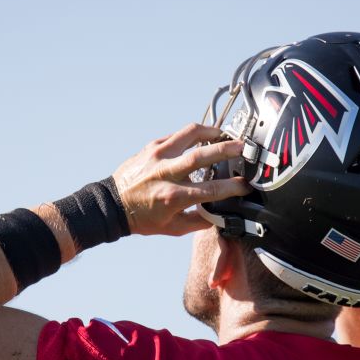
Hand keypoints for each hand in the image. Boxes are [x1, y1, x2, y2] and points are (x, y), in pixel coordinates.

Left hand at [111, 123, 250, 235]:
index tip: (245, 185)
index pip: (210, 189)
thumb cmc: (143, 218)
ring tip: (224, 135)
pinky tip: (202, 140)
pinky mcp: (152, 147)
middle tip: (243, 147)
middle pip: (203, 155)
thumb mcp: (174, 228)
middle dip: (227, 149)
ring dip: (211, 131)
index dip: (232, 187)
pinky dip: (193, 136)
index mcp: (173, 196)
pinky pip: (177, 136)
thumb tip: (223, 215)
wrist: (114, 205)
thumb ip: (200, 221)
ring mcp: (158, 156)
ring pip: (190, 133)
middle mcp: (166, 173)